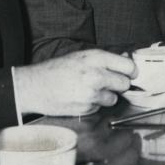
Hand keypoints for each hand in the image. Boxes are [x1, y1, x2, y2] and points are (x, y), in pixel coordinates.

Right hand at [15, 49, 136, 115]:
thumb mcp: (81, 56)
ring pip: (114, 98)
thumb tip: (127, 59)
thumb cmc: (56, 70)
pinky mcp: (86, 108)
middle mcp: (96, 75)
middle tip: (107, 82)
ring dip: (106, 96)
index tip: (129, 74)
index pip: (129, 67)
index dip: (131, 71)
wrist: (34, 86)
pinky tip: (80, 98)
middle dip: (119, 85)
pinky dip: (94, 105)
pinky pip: (100, 108)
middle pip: (125, 84)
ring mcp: (92, 94)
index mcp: (96, 58)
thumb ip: (105, 59)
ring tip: (89, 90)